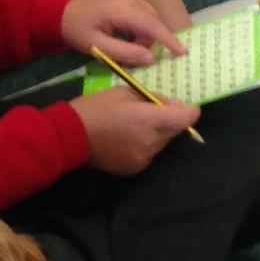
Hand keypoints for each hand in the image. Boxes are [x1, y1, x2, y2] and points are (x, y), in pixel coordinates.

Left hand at [60, 0, 184, 66]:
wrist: (60, 12)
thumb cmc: (76, 30)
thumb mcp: (97, 47)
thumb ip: (125, 53)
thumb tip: (150, 59)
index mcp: (120, 9)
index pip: (152, 24)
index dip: (168, 39)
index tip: (182, 52)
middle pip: (153, 21)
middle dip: (151, 40)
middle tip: (137, 56)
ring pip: (150, 17)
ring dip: (146, 35)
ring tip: (130, 47)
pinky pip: (143, 13)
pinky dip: (141, 27)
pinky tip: (128, 37)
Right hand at [70, 85, 197, 174]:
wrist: (70, 136)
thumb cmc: (97, 107)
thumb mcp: (126, 91)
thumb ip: (153, 98)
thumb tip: (171, 106)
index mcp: (149, 120)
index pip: (186, 118)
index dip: (189, 111)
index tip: (182, 106)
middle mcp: (151, 142)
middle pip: (175, 131)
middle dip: (169, 120)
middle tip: (149, 112)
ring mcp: (144, 158)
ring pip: (162, 143)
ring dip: (156, 134)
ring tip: (134, 126)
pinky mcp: (135, 168)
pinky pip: (149, 154)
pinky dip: (144, 146)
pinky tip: (127, 139)